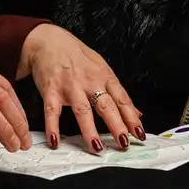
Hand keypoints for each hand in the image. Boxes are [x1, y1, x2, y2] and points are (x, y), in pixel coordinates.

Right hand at [19, 23, 142, 153]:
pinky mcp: (51, 89)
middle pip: (106, 105)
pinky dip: (53, 127)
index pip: (122, 99)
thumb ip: (117, 93)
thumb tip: (137, 113)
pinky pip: (52, 111)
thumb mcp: (101, 69)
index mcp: (104, 76)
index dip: (132, 117)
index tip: (139, 134)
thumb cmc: (77, 56)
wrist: (49, 40)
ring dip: (89, 130)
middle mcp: (89, 81)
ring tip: (97, 147)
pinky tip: (56, 140)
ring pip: (82, 110)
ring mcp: (70, 85)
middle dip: (116, 125)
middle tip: (123, 143)